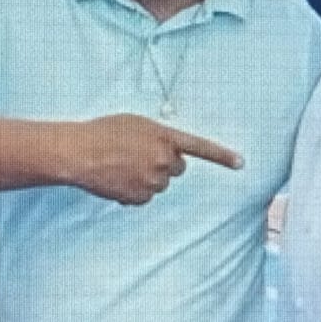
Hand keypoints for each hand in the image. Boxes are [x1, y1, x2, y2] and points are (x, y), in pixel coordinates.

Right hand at [68, 114, 241, 204]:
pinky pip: (145, 197)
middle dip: (164, 164)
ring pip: (160, 183)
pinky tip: (117, 179)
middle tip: (139, 156)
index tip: (241, 163)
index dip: (222, 156)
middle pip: (177, 168)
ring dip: (147, 177)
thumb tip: (166, 150)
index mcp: (165, 137)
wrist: (80, 153)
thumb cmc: (103, 132)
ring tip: (122, 166)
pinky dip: (134, 191)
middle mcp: (164, 160)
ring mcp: (153, 181)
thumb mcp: (136, 124)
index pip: (201, 147)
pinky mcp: (141, 198)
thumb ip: (158, 135)